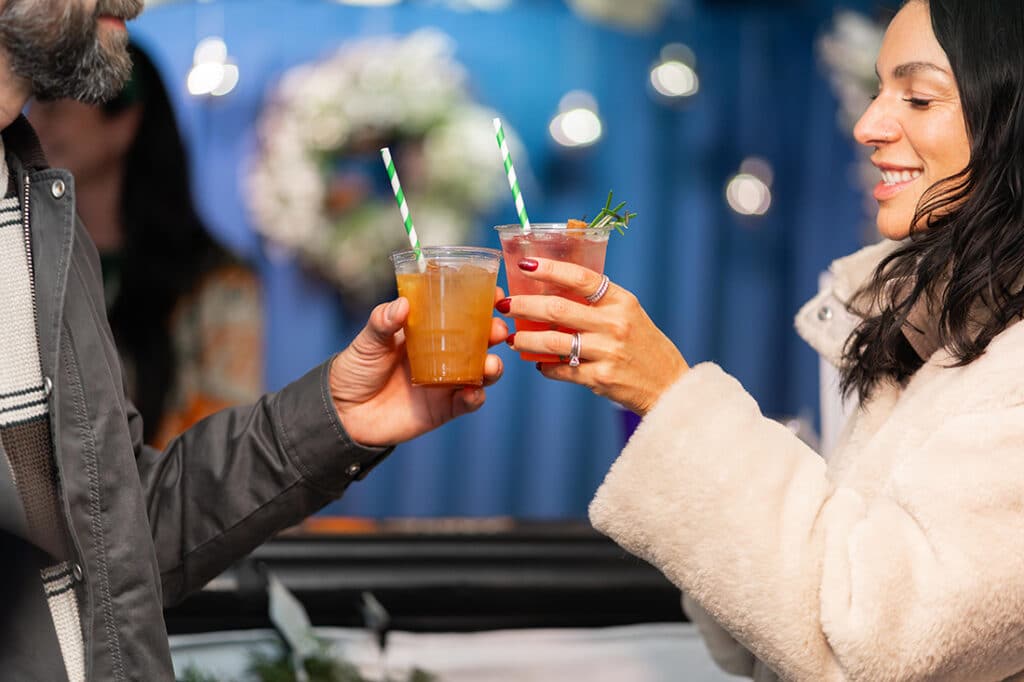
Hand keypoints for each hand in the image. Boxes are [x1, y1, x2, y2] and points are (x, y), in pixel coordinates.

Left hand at [330, 289, 507, 446]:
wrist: (343, 412)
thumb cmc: (356, 369)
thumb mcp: (368, 340)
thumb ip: (383, 321)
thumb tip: (403, 304)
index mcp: (429, 331)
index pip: (462, 312)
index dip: (481, 303)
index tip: (494, 293)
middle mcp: (443, 354)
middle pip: (480, 341)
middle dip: (494, 333)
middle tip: (495, 330)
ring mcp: (446, 381)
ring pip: (481, 372)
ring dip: (492, 366)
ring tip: (490, 364)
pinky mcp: (444, 408)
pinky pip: (468, 402)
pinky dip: (476, 397)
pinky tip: (473, 391)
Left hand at [499, 259, 686, 415]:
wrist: (669, 386)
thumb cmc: (644, 345)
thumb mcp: (629, 314)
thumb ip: (598, 302)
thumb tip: (552, 290)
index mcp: (621, 301)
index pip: (580, 277)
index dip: (549, 268)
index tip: (523, 264)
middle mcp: (614, 324)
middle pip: (557, 309)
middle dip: (524, 305)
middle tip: (504, 305)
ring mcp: (607, 352)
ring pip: (552, 342)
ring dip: (526, 340)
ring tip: (513, 339)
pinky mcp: (601, 379)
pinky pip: (562, 370)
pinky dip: (545, 367)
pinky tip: (539, 364)